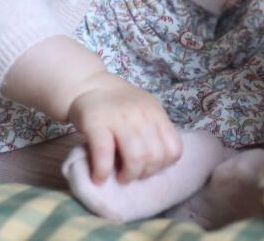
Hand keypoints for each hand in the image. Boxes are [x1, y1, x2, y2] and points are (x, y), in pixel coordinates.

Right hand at [66, 71, 182, 183]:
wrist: (89, 85)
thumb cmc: (119, 105)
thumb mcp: (144, 111)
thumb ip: (154, 130)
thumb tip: (158, 163)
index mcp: (156, 113)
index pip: (174, 148)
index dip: (164, 165)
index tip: (150, 167)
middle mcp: (141, 114)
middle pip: (155, 155)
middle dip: (145, 173)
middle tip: (133, 174)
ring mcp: (119, 118)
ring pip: (136, 157)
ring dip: (129, 175)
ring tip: (120, 178)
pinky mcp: (96, 123)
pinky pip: (104, 154)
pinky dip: (103, 171)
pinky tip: (99, 178)